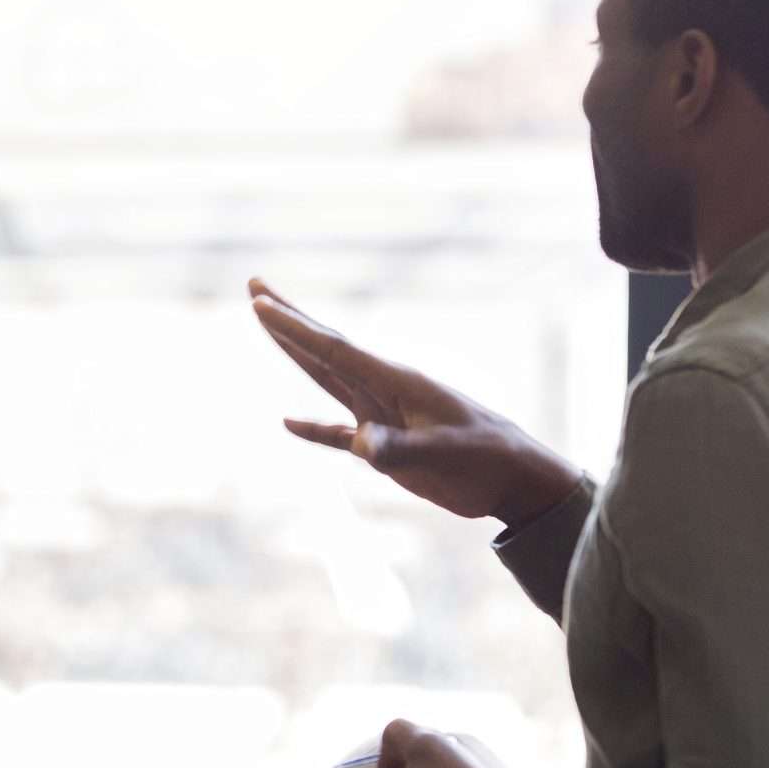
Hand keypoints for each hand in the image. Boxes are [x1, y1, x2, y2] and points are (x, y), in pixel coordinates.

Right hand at [249, 278, 580, 527]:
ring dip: (297, 355)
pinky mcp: (385, 448)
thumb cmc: (486, 459)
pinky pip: (337, 434)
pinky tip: (289, 422)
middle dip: (288, 320)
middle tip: (255, 287)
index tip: (260, 302)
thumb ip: (399, 448)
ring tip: (269, 327)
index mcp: (395, 382)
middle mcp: (382, 390)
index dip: (294, 327)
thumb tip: (358, 442)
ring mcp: (381, 417)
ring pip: (326, 379)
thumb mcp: (444, 454)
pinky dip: (312, 429)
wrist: (514, 479)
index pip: (334, 349)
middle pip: (323, 350)